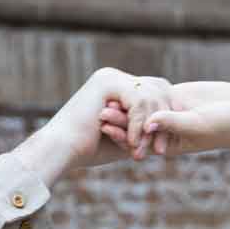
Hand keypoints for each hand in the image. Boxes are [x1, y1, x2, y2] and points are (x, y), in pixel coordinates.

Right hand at [16, 68, 175, 182]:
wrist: (59, 150)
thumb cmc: (87, 150)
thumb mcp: (125, 138)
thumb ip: (145, 129)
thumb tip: (169, 129)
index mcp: (118, 86)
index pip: (155, 91)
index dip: (166, 115)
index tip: (166, 143)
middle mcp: (115, 76)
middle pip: (158, 87)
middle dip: (164, 118)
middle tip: (161, 150)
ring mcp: (111, 76)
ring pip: (150, 95)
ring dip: (151, 127)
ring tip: (144, 152)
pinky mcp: (107, 83)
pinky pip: (137, 101)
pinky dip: (137, 125)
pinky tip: (132, 145)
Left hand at [107, 79, 229, 157]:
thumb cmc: (224, 126)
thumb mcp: (196, 125)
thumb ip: (172, 123)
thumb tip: (149, 123)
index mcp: (168, 145)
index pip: (140, 141)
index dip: (123, 134)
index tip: (107, 127)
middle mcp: (166, 131)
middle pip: (138, 125)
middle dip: (120, 119)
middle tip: (99, 113)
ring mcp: (169, 113)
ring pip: (144, 109)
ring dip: (128, 104)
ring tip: (107, 98)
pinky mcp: (175, 97)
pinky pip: (155, 94)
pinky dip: (141, 91)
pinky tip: (125, 85)